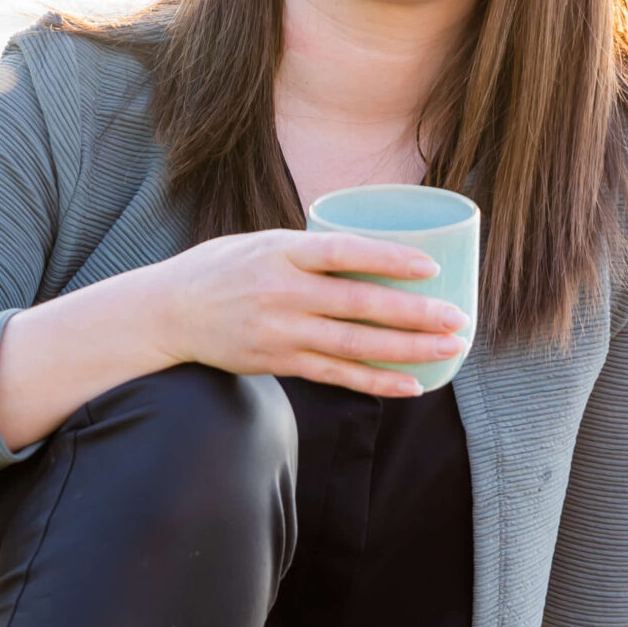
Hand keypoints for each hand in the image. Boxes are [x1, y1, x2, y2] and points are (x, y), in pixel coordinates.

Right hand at [141, 228, 467, 398]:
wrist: (169, 313)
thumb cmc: (222, 269)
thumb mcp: (261, 242)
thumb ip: (310, 250)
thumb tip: (372, 250)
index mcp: (281, 252)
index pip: (343, 253)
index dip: (388, 258)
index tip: (431, 266)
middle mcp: (282, 293)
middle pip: (359, 305)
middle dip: (415, 314)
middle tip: (458, 318)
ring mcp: (281, 332)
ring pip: (355, 345)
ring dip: (408, 349)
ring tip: (449, 349)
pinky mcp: (279, 362)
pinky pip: (337, 376)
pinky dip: (377, 381)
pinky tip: (413, 384)